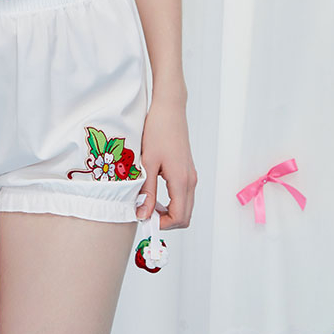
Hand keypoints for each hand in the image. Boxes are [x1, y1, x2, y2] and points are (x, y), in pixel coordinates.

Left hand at [135, 95, 196, 228]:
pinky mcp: (187, 170)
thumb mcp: (148, 162)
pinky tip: (153, 191)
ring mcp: (190, 175)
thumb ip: (147, 191)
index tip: (144, 219)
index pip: (179, 217)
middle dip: (165, 221)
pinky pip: (183, 195)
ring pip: (185, 206)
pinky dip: (171, 201)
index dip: (162, 224)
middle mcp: (190, 180)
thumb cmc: (158, 130)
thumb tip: (143, 215)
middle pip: (185, 216)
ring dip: (168, 211)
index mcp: (181, 180)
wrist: (169, 108)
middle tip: (144, 213)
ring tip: (146, 203)